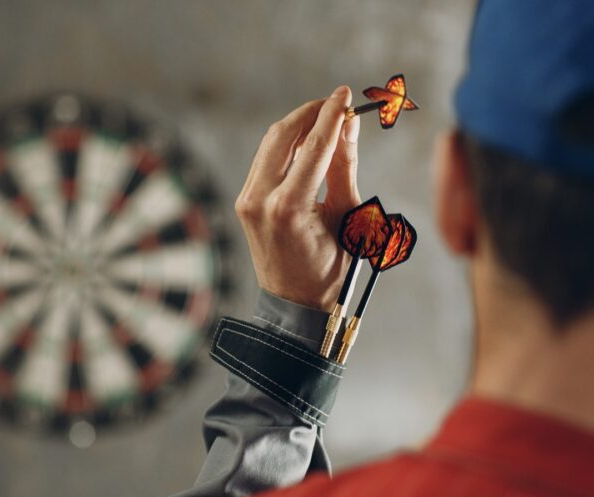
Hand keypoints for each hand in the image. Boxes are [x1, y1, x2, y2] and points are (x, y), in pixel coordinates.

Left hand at [235, 86, 361, 310]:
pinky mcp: (244, 201)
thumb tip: (350, 125)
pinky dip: (287, 145)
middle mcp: (260, 200)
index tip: (346, 94)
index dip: (332, 116)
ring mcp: (247, 200)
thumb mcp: (348, 218)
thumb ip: (345, 167)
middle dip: (311, 113)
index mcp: (289, 208)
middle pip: (283, 135)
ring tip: (327, 120)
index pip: (313, 147)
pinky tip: (308, 141)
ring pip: (271, 144)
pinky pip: (265, 160)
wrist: (296, 304)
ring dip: (299, 126)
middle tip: (336, 103)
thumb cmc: (331, 268)